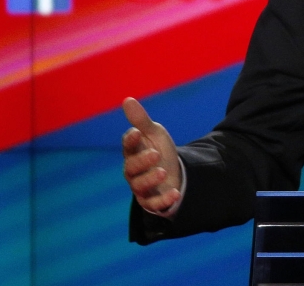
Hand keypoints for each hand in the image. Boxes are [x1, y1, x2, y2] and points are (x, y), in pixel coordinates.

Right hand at [121, 97, 182, 213]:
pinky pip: (154, 204)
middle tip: (156, 154)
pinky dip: (164, 200)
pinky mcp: (152, 201)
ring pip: (139, 186)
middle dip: (142, 161)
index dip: (131, 140)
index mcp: (133, 152)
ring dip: (150, 179)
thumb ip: (141, 120)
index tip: (137, 132)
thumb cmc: (159, 150)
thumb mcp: (154, 134)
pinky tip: (176, 193)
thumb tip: (127, 100)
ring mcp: (141, 187)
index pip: (128, 146)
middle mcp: (133, 171)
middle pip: (131, 168)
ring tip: (163, 171)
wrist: (173, 172)